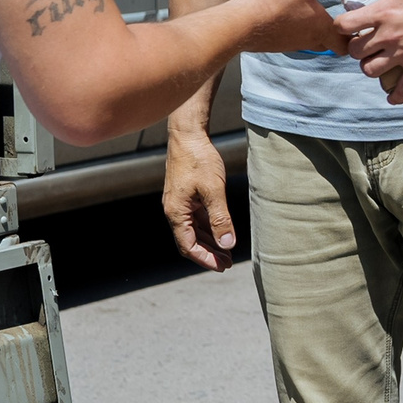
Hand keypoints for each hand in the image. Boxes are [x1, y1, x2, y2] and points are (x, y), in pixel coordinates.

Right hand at [162, 122, 237, 271]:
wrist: (188, 135)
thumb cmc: (199, 160)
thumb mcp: (213, 190)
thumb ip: (220, 218)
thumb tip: (227, 244)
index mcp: (176, 213)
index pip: (188, 246)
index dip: (204, 259)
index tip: (221, 266)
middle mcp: (174, 211)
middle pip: (190, 241)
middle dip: (208, 254)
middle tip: (227, 264)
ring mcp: (180, 203)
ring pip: (194, 230)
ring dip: (210, 242)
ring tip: (227, 252)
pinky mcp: (187, 195)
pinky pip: (197, 218)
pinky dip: (209, 227)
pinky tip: (222, 232)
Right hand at [232, 0, 361, 53]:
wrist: (236, 24)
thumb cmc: (272, 1)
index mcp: (321, 28)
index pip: (347, 44)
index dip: (356, 36)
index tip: (362, 26)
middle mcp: (309, 41)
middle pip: (331, 44)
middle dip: (340, 34)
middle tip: (345, 19)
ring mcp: (290, 44)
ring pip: (312, 41)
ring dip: (318, 31)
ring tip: (320, 14)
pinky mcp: (274, 42)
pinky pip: (293, 38)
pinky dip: (298, 30)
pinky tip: (292, 15)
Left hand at [335, 0, 402, 103]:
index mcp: (384, 12)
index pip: (344, 25)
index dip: (343, 26)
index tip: (350, 24)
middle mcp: (388, 36)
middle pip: (355, 51)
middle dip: (357, 47)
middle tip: (365, 42)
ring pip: (371, 70)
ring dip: (372, 67)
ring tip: (378, 61)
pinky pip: (401, 90)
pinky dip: (395, 94)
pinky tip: (394, 94)